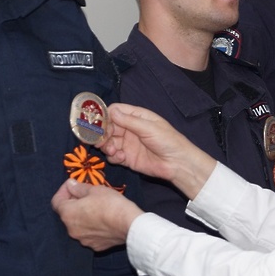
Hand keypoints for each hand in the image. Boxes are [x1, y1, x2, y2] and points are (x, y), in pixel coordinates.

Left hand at [51, 179, 142, 250]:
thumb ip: (79, 187)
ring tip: (97, 206)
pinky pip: (89, 234)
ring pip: (78, 225)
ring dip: (83, 215)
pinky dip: (92, 226)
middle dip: (74, 203)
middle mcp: (71, 229)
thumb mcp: (94, 189)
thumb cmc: (111, 204)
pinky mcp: (95, 245)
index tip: (73, 185)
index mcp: (68, 213)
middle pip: (67, 214)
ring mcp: (82, 240)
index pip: (56, 201)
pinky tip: (103, 219)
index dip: (63, 191)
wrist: (129, 224)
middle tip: (86, 194)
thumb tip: (70, 185)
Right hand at [102, 103, 216, 199]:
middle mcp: (130, 129)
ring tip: (112, 149)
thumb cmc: (168, 141)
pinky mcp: (127, 158)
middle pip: (108, 127)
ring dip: (106, 145)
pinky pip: (113, 155)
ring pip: (108, 142)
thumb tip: (111, 111)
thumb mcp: (149, 128)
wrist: (177, 164)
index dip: (105, 116)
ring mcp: (127, 144)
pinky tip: (120, 158)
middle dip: (102, 133)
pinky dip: (112, 156)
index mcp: (137, 117)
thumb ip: (129, 121)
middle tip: (99, 140)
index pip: (116, 111)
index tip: (97, 123)